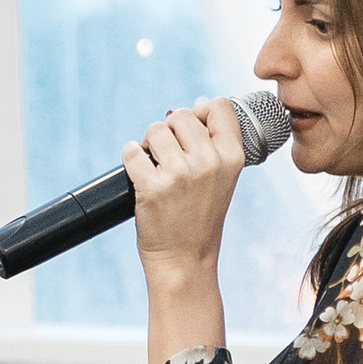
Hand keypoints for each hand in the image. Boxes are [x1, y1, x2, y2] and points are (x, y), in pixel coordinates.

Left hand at [127, 97, 243, 283]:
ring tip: (155, 167)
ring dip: (149, 145)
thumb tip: (198, 103)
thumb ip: (214, 143)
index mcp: (232, 157)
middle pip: (180, 114)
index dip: (200, 112)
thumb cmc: (200, 217)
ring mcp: (180, 174)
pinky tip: (138, 173)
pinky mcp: (152, 186)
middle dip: (169, 131)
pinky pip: (132, 151)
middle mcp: (209, 162)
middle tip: (168, 156)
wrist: (185, 260)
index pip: (219, 105)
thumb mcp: (221, 178)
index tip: (192, 132)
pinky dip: (130, 158)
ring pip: (155, 129)